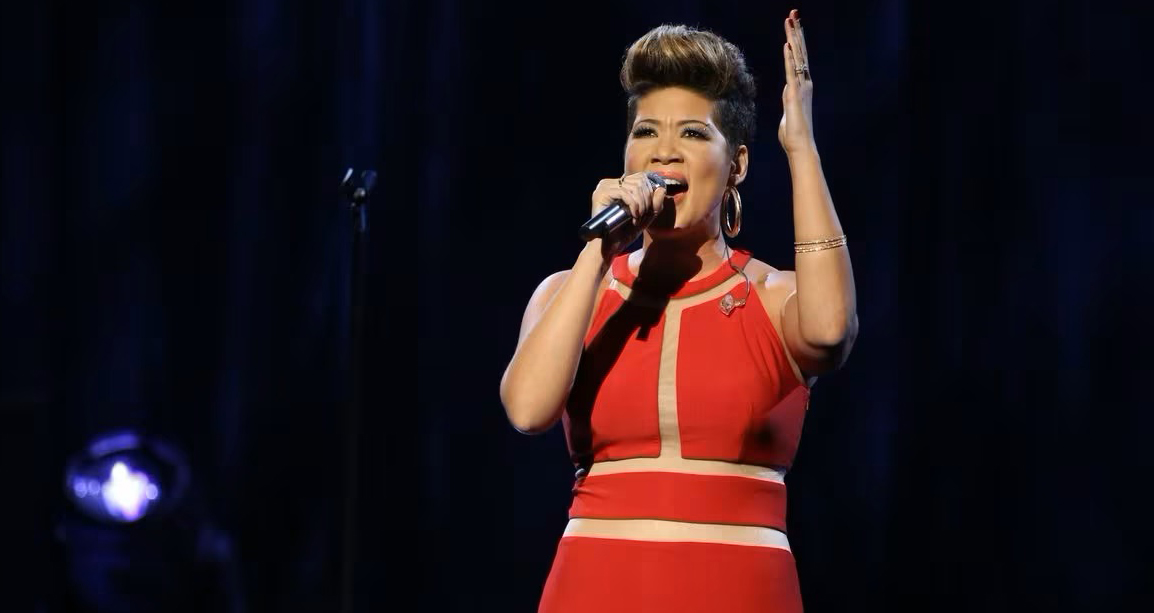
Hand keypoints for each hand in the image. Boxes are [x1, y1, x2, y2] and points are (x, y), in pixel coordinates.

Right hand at [589, 172, 666, 257]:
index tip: (648, 209)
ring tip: (637, 218)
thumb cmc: (624, 234)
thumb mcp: (645, 218)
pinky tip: (633, 216)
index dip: (650, 191)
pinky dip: (634, 205)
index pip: (641, 177)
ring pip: (633, 186)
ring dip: (641, 204)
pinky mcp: (601, 194)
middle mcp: (610, 183)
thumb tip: (661, 189)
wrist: (608, 247)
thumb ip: (655, 204)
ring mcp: (604, 187)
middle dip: (647, 199)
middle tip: (642, 215)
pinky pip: (625, 193)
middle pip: (639, 180)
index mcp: (619, 185)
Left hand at [778, 9, 816, 155]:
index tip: (793, 26)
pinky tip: (787, 45)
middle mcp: (804, 83)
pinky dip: (789, 58)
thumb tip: (788, 91)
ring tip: (791, 21)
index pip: (798, 58)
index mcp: (801, 85)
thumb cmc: (793, 133)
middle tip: (793, 14)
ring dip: (793, 39)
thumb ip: (789, 98)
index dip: (795, 41)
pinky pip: (791, 72)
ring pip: (797, 57)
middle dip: (796, 32)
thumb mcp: (788, 110)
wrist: (799, 145)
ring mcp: (800, 87)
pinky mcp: (794, 93)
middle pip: (800, 52)